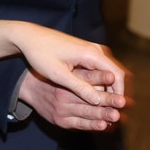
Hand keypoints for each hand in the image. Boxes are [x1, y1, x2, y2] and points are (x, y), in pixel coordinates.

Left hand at [0, 19, 127, 130]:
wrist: (30, 36)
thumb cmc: (41, 54)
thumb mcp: (59, 74)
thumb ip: (80, 87)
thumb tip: (99, 101)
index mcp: (91, 53)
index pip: (117, 75)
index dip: (119, 94)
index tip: (117, 111)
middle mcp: (96, 50)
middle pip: (116, 73)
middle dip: (117, 93)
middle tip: (116, 113)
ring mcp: (92, 50)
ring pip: (109, 72)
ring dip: (110, 88)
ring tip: (108, 108)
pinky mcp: (86, 52)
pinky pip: (100, 69)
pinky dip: (102, 82)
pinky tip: (97, 96)